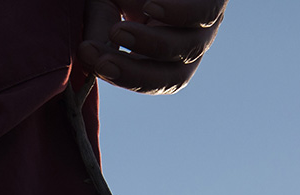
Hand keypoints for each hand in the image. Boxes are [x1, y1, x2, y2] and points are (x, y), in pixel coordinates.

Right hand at [79, 0, 226, 93]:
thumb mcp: (106, 7)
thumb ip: (98, 33)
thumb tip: (87, 57)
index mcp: (164, 58)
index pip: (152, 81)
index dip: (126, 79)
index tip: (96, 67)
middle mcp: (188, 47)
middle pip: (174, 77)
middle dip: (134, 73)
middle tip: (102, 62)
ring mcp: (205, 24)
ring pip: (187, 48)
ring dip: (150, 44)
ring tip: (117, 32)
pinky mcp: (212, 0)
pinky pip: (205, 13)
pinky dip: (178, 14)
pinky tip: (151, 7)